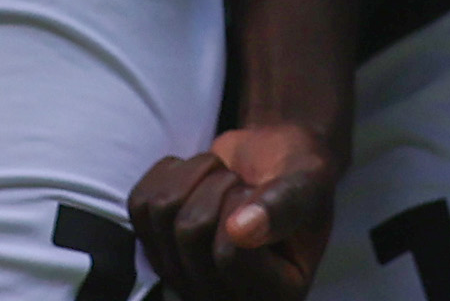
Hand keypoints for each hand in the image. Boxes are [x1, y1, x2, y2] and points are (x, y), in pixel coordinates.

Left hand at [131, 123, 344, 300]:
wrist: (273, 162)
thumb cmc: (298, 175)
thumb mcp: (309, 182)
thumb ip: (283, 207)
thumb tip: (241, 232)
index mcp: (275, 295)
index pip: (230, 253)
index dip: (243, 205)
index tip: (266, 195)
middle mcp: (225, 297)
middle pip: (189, 231)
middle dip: (219, 184)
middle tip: (244, 184)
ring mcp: (185, 277)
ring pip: (162, 212)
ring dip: (196, 174)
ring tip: (225, 180)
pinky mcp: (157, 248)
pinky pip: (140, 201)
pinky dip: (170, 173)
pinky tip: (198, 179)